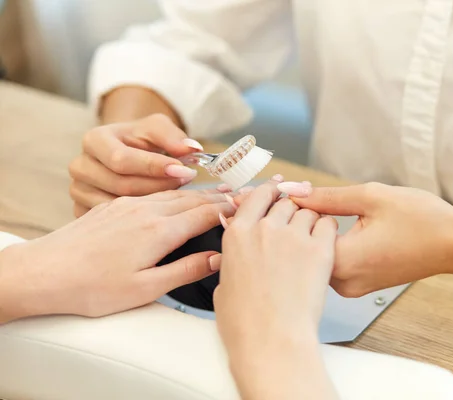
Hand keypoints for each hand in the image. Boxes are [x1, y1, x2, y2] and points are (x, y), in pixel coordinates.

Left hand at [0, 190, 233, 321]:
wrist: (44, 272)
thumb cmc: (92, 287)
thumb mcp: (145, 288)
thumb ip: (185, 270)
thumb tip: (218, 258)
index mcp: (159, 231)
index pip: (205, 214)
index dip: (230, 210)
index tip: (248, 207)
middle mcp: (146, 211)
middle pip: (193, 199)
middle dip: (219, 197)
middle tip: (240, 195)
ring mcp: (128, 205)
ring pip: (172, 194)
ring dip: (198, 193)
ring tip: (216, 192)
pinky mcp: (113, 206)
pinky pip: (152, 193)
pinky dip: (173, 194)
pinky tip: (174, 197)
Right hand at [69, 113, 203, 216]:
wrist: (125, 153)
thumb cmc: (142, 140)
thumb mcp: (157, 128)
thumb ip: (172, 136)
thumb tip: (190, 149)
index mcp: (94, 140)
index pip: (121, 159)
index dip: (154, 167)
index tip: (184, 171)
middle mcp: (81, 166)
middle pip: (121, 185)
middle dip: (158, 185)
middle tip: (186, 183)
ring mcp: (79, 191)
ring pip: (118, 207)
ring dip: (152, 204)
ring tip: (176, 196)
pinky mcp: (83, 212)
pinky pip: (114, 222)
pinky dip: (139, 219)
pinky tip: (159, 212)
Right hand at [215, 182, 337, 353]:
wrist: (270, 340)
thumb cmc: (245, 323)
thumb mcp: (224, 285)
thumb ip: (232, 262)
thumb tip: (235, 259)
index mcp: (238, 234)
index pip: (257, 196)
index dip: (270, 191)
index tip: (277, 190)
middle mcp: (264, 228)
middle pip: (284, 203)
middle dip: (291, 211)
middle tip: (296, 224)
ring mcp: (293, 236)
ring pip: (308, 212)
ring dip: (310, 222)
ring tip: (310, 242)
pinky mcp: (318, 249)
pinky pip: (328, 224)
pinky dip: (328, 230)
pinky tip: (325, 244)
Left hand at [279, 182, 452, 296]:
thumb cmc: (422, 220)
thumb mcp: (371, 197)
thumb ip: (325, 197)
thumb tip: (292, 191)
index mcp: (344, 261)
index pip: (296, 236)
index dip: (290, 210)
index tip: (290, 191)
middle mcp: (344, 282)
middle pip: (303, 250)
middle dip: (299, 222)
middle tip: (299, 195)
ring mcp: (352, 288)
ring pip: (316, 257)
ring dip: (314, 234)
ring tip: (319, 208)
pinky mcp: (359, 286)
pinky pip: (333, 263)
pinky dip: (329, 244)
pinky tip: (337, 226)